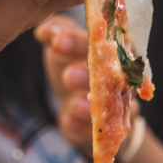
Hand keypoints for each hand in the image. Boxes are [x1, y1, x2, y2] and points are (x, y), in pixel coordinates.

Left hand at [35, 14, 140, 157]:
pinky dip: (81, 127)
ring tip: (75, 104)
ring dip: (89, 105)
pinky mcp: (104, 130)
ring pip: (107, 108)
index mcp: (108, 50)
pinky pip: (96, 130)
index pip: (98, 42)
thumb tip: (44, 32)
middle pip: (108, 77)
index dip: (76, 41)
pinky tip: (69, 122)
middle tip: (69, 75)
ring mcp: (114, 106)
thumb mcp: (64, 46)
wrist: (77, 107)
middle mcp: (118, 77)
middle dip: (88, 76)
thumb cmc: (74, 66)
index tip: (56, 43)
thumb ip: (57, 31)